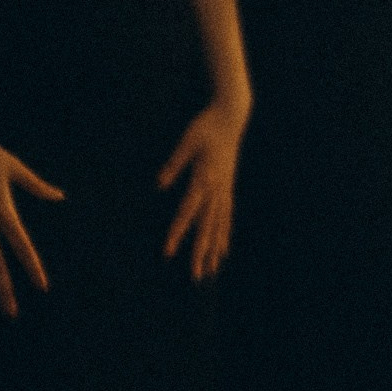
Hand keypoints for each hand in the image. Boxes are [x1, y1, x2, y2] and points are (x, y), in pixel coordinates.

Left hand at [158, 98, 246, 279]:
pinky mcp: (227, 186)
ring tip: (212, 270)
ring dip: (215, 248)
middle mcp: (217, 188)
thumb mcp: (187, 140)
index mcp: (204, 178)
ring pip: (220, 224)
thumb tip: (160, 184)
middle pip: (208, 226)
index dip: (178, 232)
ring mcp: (225, 188)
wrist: (231, 114)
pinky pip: (227, 215)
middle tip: (197, 276)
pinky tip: (224, 247)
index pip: (188, 211)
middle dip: (201, 252)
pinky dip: (225, 233)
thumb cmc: (206, 125)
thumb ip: (175, 163)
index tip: (168, 252)